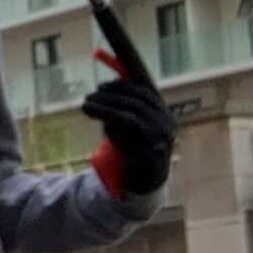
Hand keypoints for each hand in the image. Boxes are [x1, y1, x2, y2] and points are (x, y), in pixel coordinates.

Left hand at [86, 71, 175, 199]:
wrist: (145, 183)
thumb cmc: (134, 148)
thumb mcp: (127, 122)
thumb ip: (120, 103)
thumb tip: (104, 78)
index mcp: (161, 110)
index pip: (144, 86)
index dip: (124, 74)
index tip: (102, 69)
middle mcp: (166, 122)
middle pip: (137, 98)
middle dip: (111, 93)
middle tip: (90, 94)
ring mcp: (161, 138)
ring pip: (130, 114)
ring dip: (105, 107)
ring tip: (86, 106)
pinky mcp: (151, 155)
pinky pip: (130, 136)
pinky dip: (113, 128)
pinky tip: (103, 126)